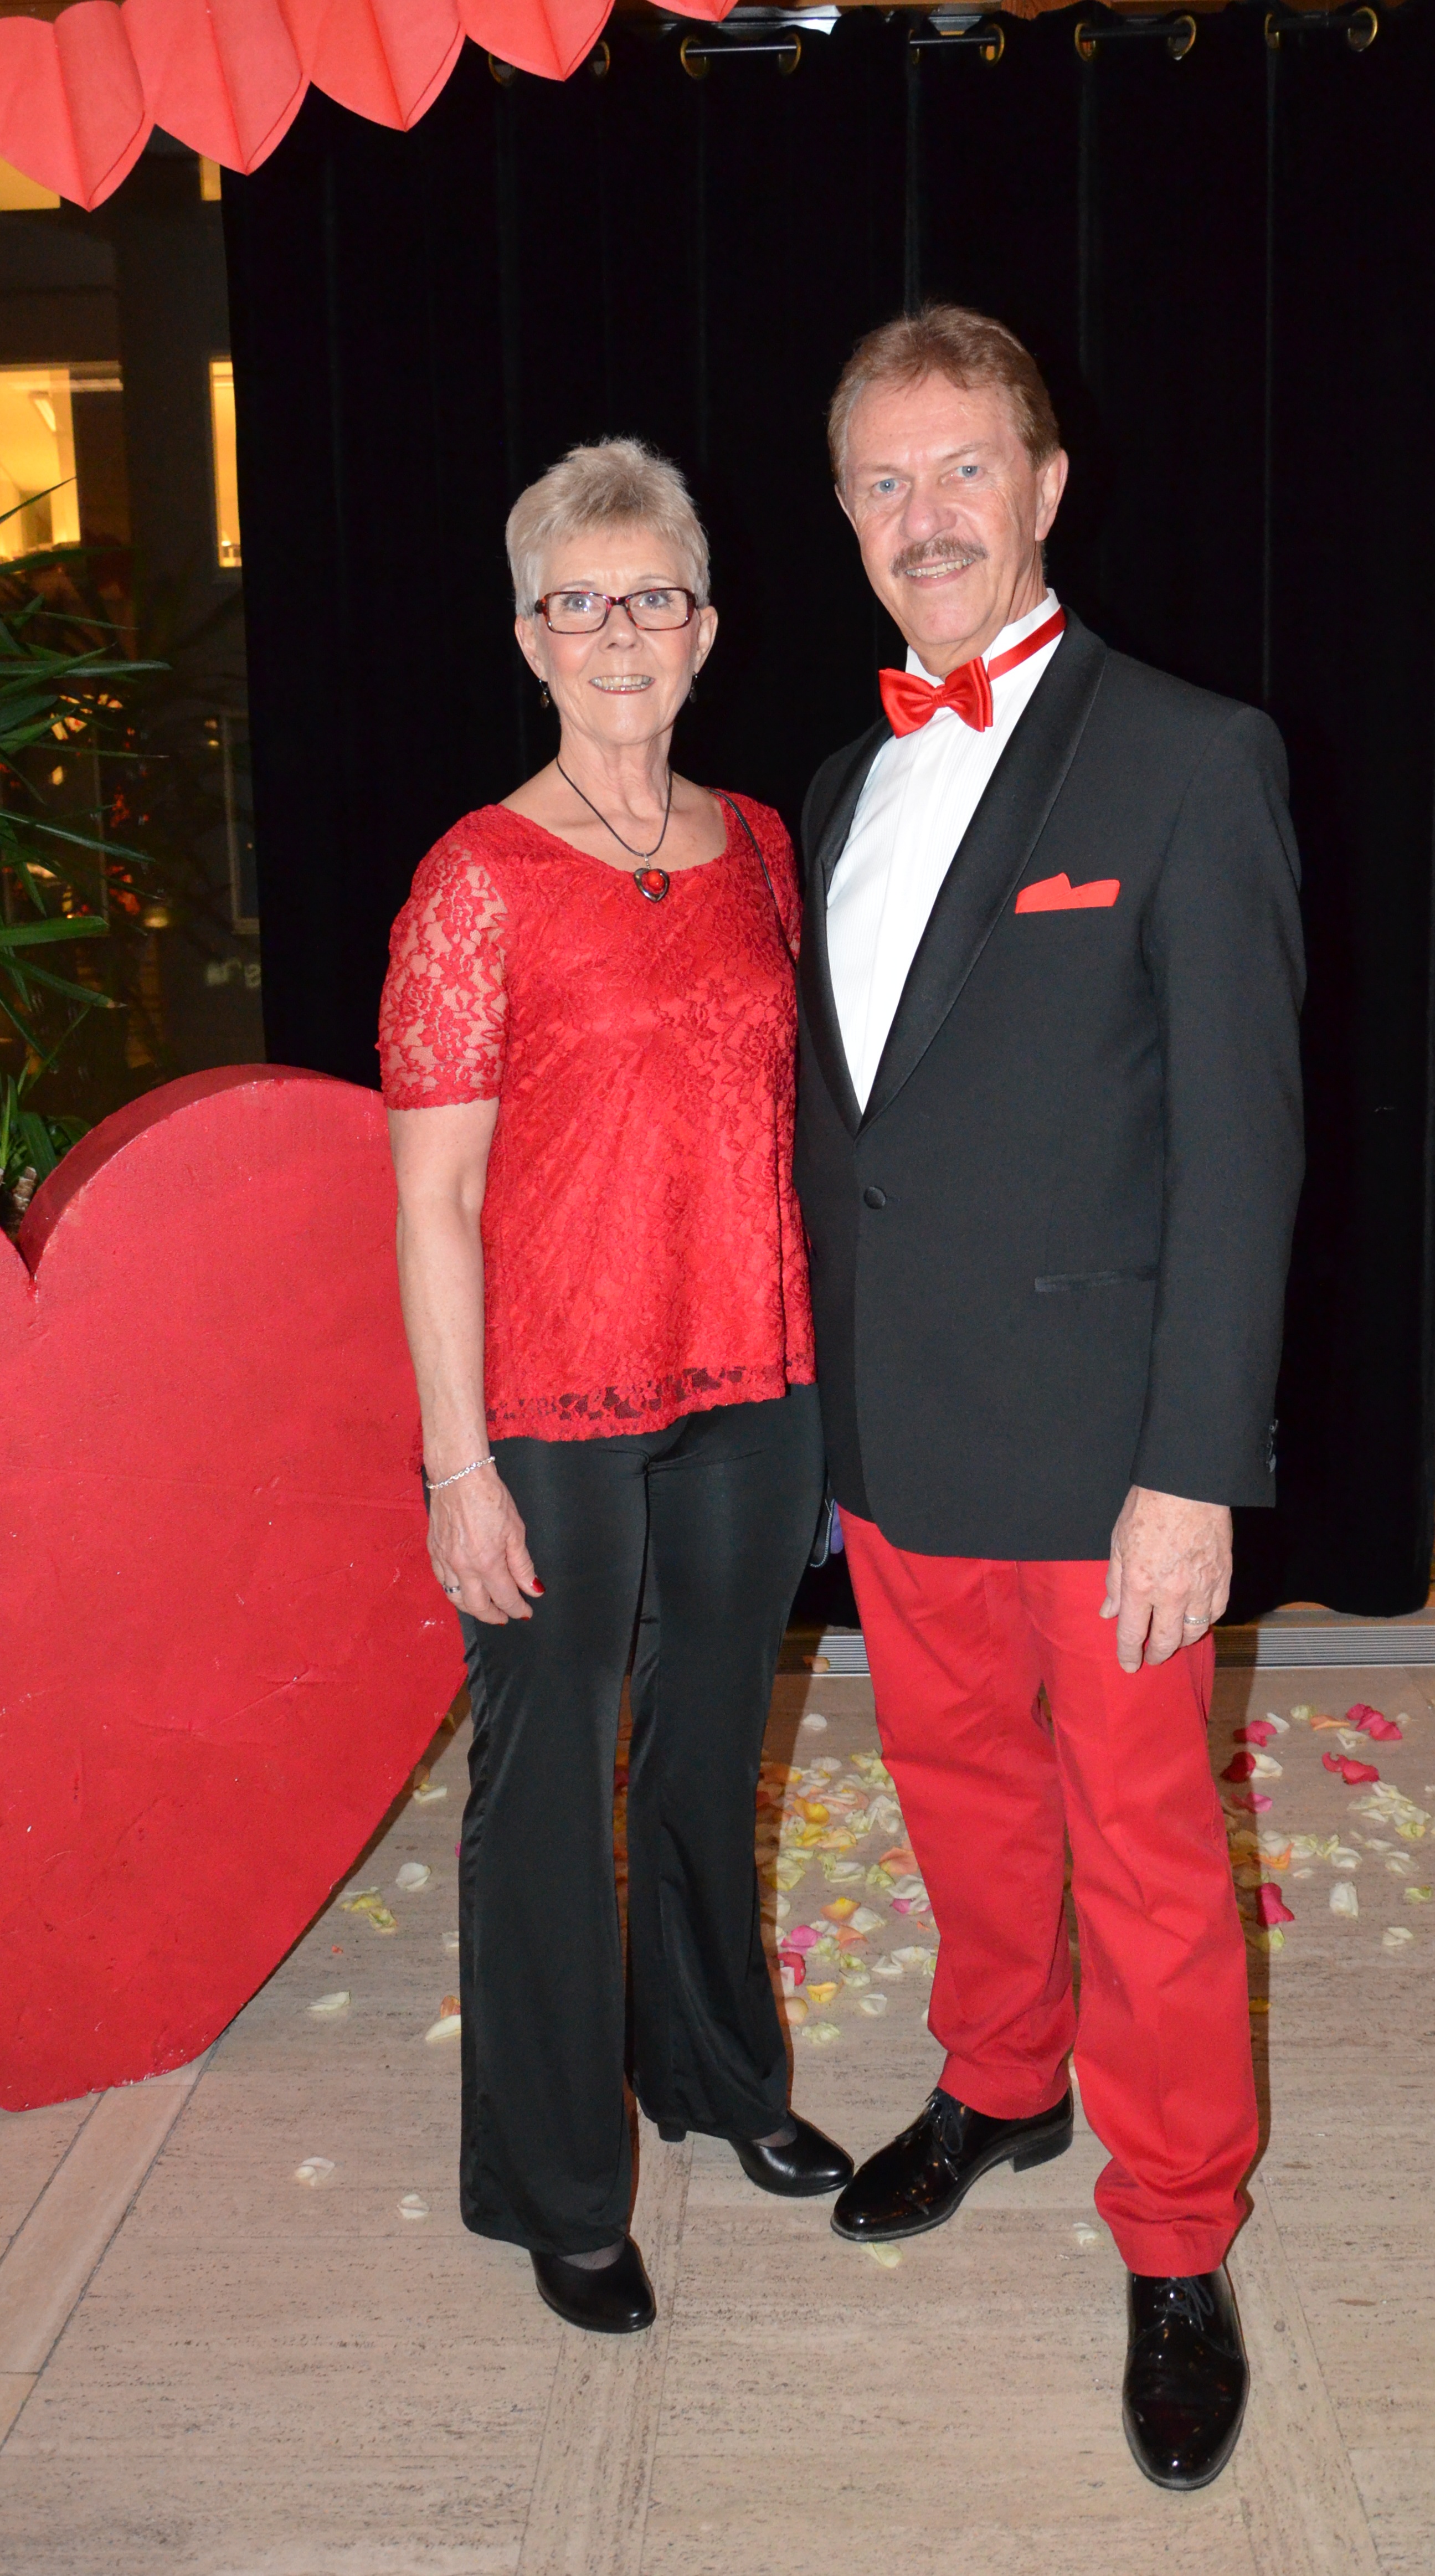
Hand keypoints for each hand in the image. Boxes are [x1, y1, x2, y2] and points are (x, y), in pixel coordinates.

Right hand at [428, 1467, 541, 1624]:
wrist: (459, 1475)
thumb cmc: (489, 1497)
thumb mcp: (515, 1531)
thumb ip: (523, 1565)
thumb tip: (533, 1589)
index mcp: (486, 1562)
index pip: (505, 1597)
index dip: (517, 1608)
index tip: (525, 1611)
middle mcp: (463, 1567)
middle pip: (477, 1606)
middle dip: (494, 1616)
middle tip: (505, 1616)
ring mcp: (445, 1560)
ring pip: (456, 1599)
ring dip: (473, 1608)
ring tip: (486, 1607)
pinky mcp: (433, 1551)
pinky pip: (443, 1582)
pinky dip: (455, 1592)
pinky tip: (464, 1589)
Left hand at [1100, 1486, 1231, 1672]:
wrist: (1187, 1484)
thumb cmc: (1148, 1508)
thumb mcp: (1118, 1544)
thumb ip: (1114, 1583)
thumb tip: (1109, 1611)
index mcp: (1141, 1584)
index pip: (1133, 1633)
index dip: (1128, 1653)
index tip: (1128, 1664)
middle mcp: (1173, 1592)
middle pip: (1167, 1641)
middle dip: (1156, 1654)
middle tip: (1150, 1658)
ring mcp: (1202, 1587)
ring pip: (1195, 1631)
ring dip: (1182, 1642)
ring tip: (1173, 1641)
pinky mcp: (1223, 1577)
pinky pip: (1216, 1612)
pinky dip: (1205, 1621)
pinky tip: (1197, 1620)